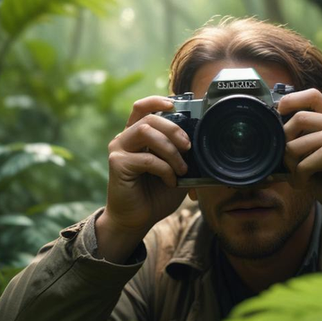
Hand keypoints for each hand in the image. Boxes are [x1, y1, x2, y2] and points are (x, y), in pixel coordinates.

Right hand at [95, 96, 189, 260]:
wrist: (137, 219)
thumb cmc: (155, 194)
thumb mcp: (176, 170)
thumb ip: (182, 154)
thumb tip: (203, 142)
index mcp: (137, 135)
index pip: (142, 108)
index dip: (157, 101)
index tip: (174, 105)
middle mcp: (125, 138)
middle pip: (150, 118)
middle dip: (174, 129)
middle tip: (188, 147)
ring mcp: (119, 149)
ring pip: (146, 132)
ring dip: (170, 150)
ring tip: (181, 168)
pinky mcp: (117, 164)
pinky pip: (147, 158)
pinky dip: (165, 169)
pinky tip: (171, 181)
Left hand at [279, 89, 321, 219]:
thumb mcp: (321, 155)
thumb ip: (303, 143)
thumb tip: (270, 139)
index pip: (311, 95)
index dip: (291, 100)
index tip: (278, 115)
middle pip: (297, 118)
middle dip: (285, 143)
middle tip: (289, 163)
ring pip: (294, 144)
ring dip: (291, 166)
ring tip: (300, 177)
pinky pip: (303, 163)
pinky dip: (299, 178)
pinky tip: (306, 184)